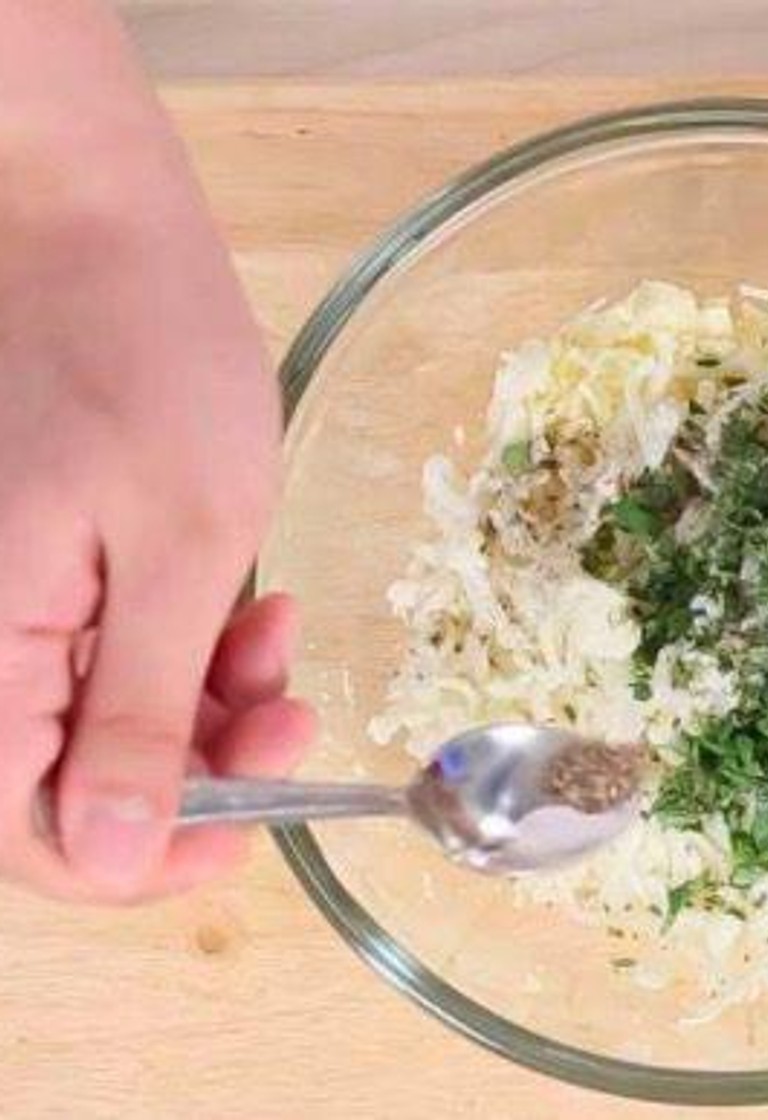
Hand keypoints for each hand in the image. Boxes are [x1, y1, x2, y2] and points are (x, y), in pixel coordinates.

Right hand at [0, 1, 312, 902]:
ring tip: (279, 634)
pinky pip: (114, 655)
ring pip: (111, 723)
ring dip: (213, 704)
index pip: (36, 837)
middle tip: (294, 714)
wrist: (95, 222)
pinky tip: (254, 603)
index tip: (255, 816)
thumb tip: (117, 853)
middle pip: (79, 785)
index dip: (152, 854)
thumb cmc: (143, 356)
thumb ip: (143, 712)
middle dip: (206, 765)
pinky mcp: (43, 570)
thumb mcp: (179, 547)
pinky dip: (193, 650)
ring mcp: (8, 607)